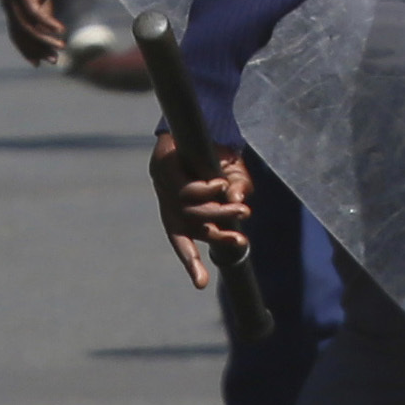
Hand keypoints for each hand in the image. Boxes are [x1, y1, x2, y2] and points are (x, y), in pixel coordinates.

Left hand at [2, 0, 68, 65]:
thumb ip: (44, 15)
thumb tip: (53, 35)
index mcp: (11, 7)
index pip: (17, 35)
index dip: (27, 50)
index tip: (41, 62)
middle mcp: (8, 3)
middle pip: (21, 34)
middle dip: (38, 49)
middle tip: (55, 60)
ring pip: (27, 26)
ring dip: (45, 39)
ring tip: (61, 46)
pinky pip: (33, 13)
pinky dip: (47, 23)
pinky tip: (60, 29)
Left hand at [152, 136, 253, 284]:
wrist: (200, 120)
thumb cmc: (216, 155)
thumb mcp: (235, 176)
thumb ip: (240, 190)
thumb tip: (240, 202)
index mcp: (182, 213)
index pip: (183, 243)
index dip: (192, 264)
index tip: (202, 285)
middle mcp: (171, 204)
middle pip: (192, 230)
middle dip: (218, 237)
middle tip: (242, 239)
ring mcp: (165, 187)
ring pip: (191, 212)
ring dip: (218, 213)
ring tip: (241, 210)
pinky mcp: (163, 168)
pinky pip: (185, 189)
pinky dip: (205, 190)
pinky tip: (218, 184)